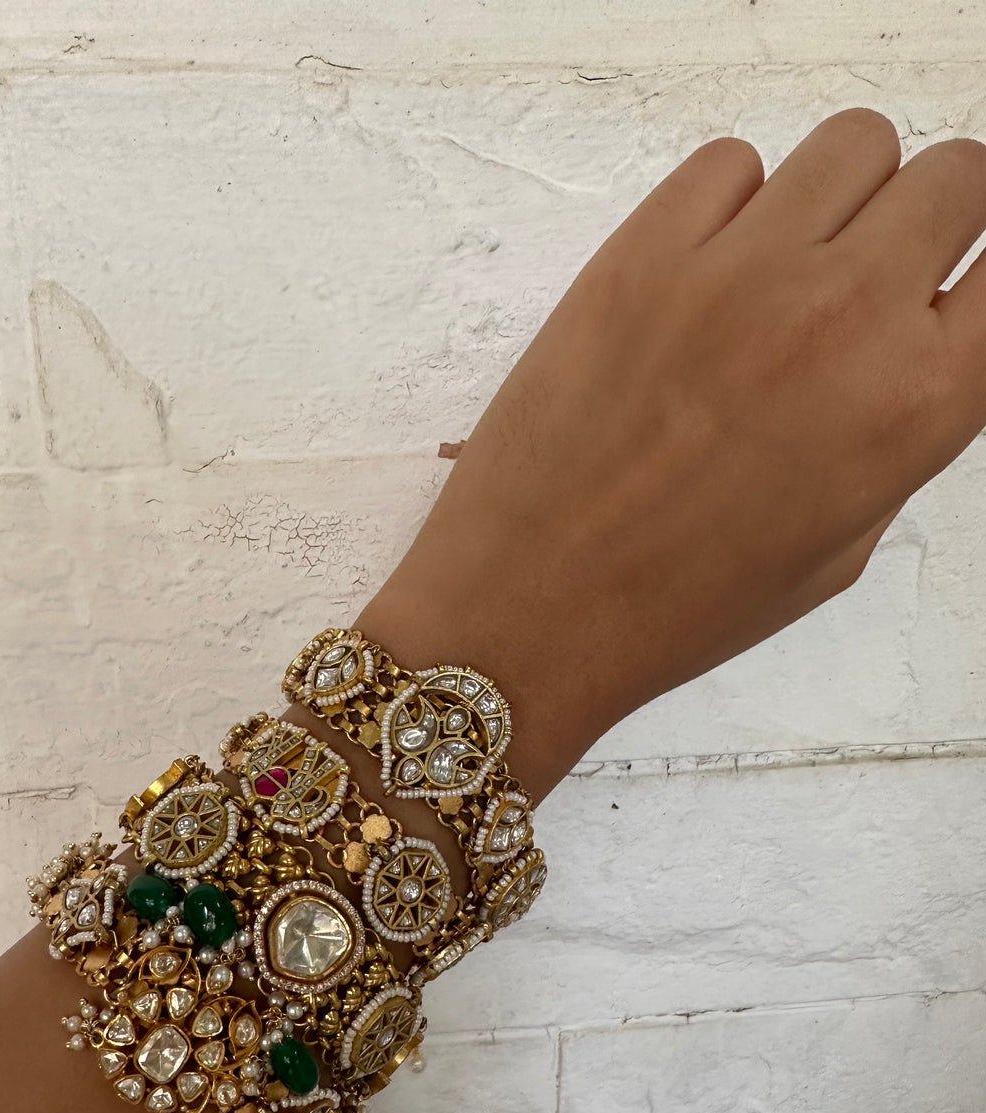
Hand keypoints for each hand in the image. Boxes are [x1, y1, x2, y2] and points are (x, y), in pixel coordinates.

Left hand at [357, 107, 985, 801]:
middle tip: (879, 271)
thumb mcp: (838, 549)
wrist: (532, 608)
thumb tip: (917, 347)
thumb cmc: (678, 605)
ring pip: (853, 143)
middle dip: (931, 219)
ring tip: (791, 269)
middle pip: (956, 176)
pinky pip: (729, 162)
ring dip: (841, 196)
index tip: (954, 288)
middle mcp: (847, 318)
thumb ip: (899, 431)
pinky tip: (707, 275)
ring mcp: (741, 271)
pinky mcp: (644, 250)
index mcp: (917, 406)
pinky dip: (733, 202)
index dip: (983, 275)